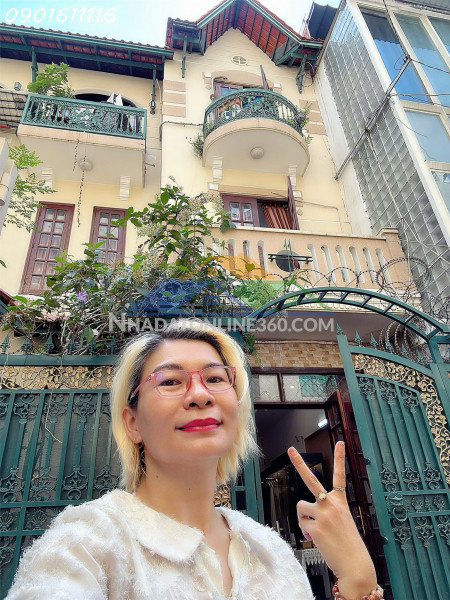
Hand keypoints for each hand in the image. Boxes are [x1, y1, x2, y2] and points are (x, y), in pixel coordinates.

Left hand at [288, 442, 376, 599]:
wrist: (355, 565)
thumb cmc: (348, 545)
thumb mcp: (341, 522)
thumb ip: (324, 512)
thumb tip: (305, 515)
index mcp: (340, 501)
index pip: (340, 476)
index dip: (340, 458)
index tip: (340, 442)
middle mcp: (331, 504)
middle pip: (311, 479)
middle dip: (299, 463)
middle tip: (291, 449)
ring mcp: (323, 514)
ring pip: (301, 507)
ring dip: (304, 519)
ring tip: (316, 530)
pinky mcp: (315, 526)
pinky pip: (302, 524)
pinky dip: (306, 532)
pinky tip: (318, 539)